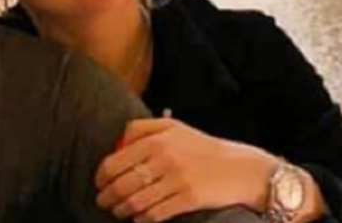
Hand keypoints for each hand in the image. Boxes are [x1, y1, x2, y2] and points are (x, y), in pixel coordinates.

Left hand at [95, 119, 279, 222]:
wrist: (242, 168)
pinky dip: (142, 219)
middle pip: (122, 183)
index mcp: (156, 139)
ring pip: (136, 200)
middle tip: (103, 202)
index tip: (99, 183)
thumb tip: (116, 141)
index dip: (101, 176)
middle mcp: (164, 157)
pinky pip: (155, 213)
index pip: (115, 161)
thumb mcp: (174, 127)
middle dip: (107, 196)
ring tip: (118, 212)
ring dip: (122, 209)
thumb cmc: (204, 148)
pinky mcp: (189, 198)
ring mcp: (177, 178)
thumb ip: (143, 128)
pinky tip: (139, 219)